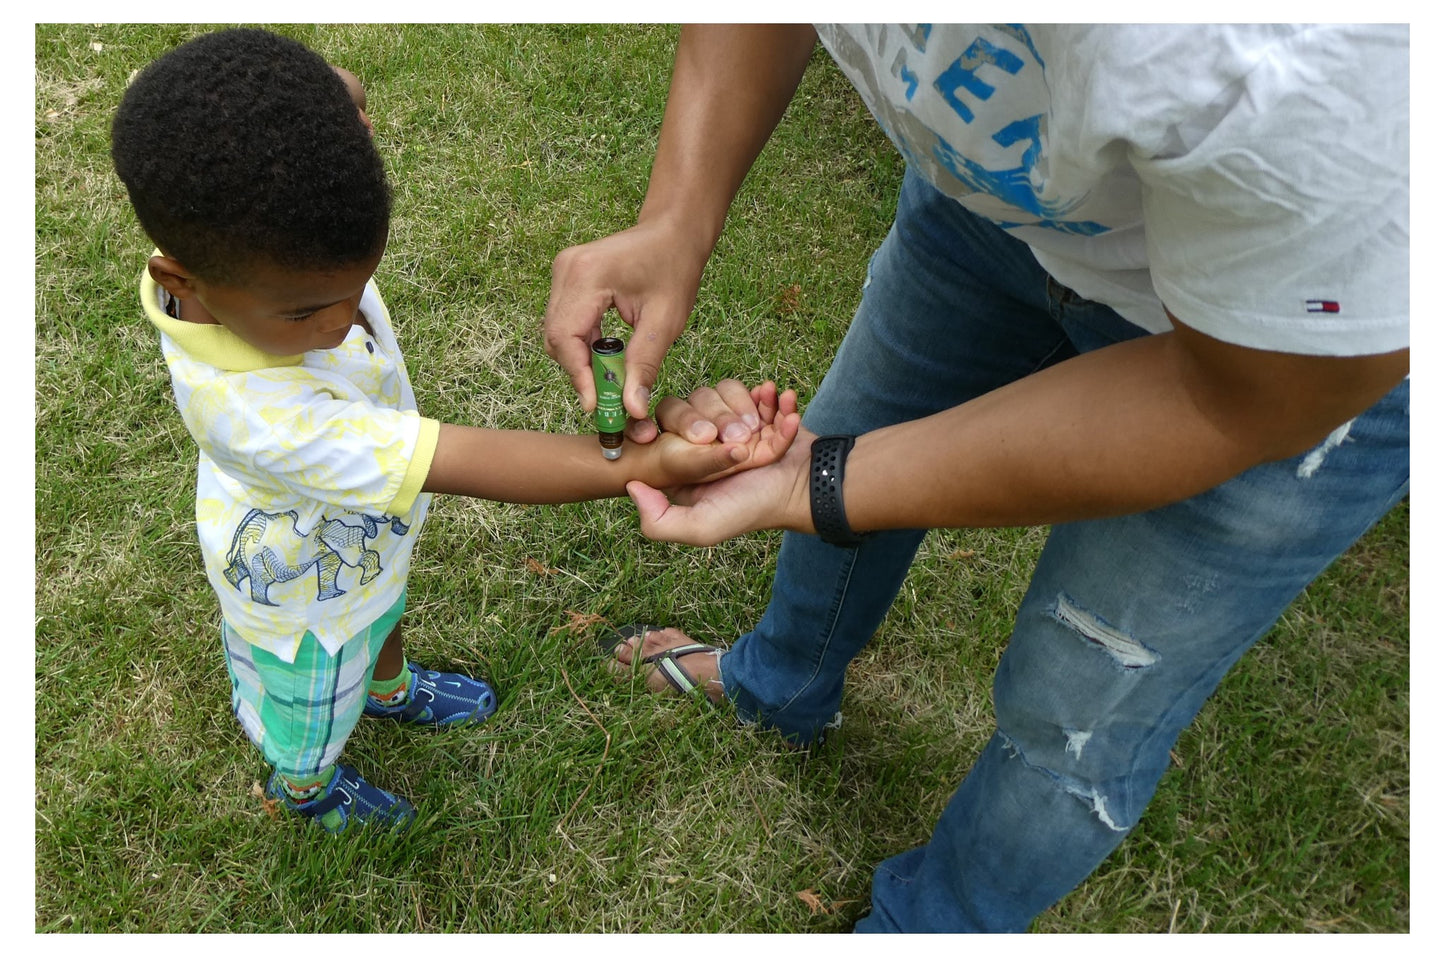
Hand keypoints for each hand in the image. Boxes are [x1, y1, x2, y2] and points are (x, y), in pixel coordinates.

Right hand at [545, 219, 710, 435]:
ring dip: (580, 359)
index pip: (566, 337)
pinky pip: (564, 320)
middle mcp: (566, 269)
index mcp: (587, 275)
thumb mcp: (665, 321)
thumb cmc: (674, 267)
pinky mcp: (567, 277)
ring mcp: (563, 271)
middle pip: (556, 337)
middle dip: (579, 371)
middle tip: (606, 397)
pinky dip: (582, 344)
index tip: (595, 405)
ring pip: (558, 332)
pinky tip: (606, 354)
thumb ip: (644, 365)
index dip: (577, 376)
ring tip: (611, 375)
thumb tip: (631, 408)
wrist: (673, 232)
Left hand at [629, 384, 814, 545]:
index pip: (665, 424)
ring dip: (748, 408)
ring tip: (764, 429)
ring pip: (724, 391)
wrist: (805, 491)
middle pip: (696, 402)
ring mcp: (733, 423)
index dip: (680, 424)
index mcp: (685, 462)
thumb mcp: (701, 527)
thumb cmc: (753, 509)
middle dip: (722, 418)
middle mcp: (705, 440)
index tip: (702, 437)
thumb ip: (659, 521)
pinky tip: (784, 409)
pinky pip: (755, 389)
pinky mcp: (759, 411)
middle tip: (744, 440)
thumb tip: (631, 485)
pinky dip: (772, 398)